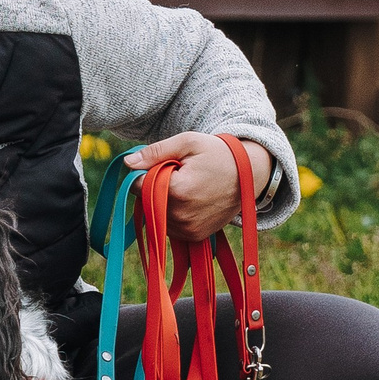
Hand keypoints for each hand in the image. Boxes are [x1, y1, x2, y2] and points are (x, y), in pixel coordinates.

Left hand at [123, 133, 272, 241]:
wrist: (250, 174)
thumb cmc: (218, 154)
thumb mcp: (188, 143)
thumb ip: (155, 152)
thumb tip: (128, 163)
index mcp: (178, 191)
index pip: (139, 185)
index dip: (146, 172)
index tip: (165, 165)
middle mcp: (181, 215)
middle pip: (146, 201)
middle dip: (154, 188)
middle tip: (179, 175)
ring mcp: (188, 229)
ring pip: (155, 216)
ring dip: (162, 202)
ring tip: (187, 187)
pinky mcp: (194, 236)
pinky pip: (169, 226)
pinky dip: (172, 214)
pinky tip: (190, 201)